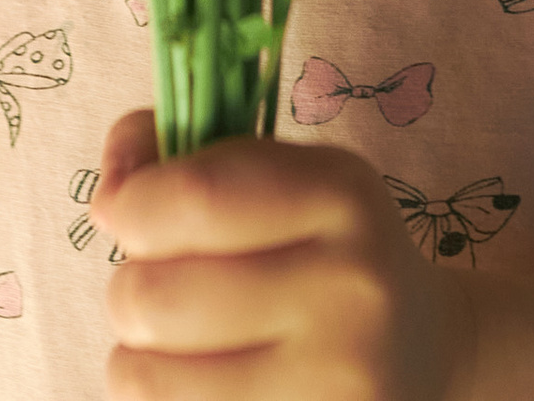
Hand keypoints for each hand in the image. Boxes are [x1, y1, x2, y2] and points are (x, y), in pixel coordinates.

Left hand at [91, 106, 475, 400]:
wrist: (424, 350)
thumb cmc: (325, 249)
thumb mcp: (285, 177)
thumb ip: (188, 156)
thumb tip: (108, 186)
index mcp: (340, 195)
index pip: (196, 197)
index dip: (131, 204)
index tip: (123, 210)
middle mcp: (348, 289)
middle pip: (156, 297)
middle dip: (130, 289)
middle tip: (158, 286)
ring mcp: (335, 382)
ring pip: (149, 377)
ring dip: (138, 356)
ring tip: (179, 341)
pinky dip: (165, 399)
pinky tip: (206, 381)